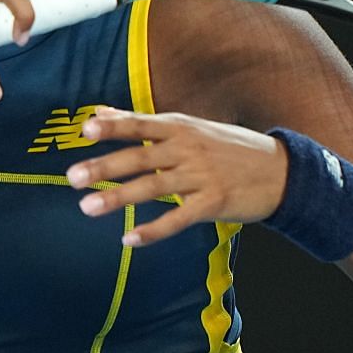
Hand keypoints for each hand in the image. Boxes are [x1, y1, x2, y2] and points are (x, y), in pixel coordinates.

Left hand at [64, 107, 288, 246]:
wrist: (280, 170)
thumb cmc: (228, 147)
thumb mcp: (189, 126)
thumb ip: (143, 122)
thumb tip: (98, 112)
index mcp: (181, 127)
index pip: (140, 124)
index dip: (113, 126)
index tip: (85, 130)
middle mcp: (188, 149)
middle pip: (140, 157)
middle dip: (104, 167)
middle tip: (72, 177)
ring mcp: (201, 176)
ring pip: (154, 187)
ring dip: (119, 198)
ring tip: (88, 208)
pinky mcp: (213, 204)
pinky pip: (178, 219)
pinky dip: (153, 230)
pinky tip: (129, 240)